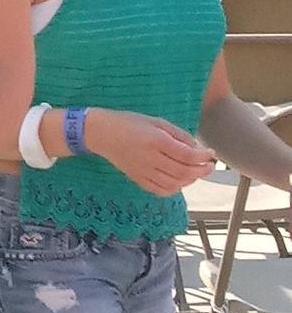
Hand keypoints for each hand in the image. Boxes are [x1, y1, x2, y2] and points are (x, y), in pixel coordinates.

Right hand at [84, 108, 214, 194]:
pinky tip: (180, 181)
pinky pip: (160, 190)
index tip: (211, 153)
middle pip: (183, 172)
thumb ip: (179, 135)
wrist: (102, 134)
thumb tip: (198, 149)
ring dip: (190, 180)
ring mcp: (143, 171)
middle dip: (201, 170)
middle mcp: (150, 158)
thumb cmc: (130, 123)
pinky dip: (174, 188)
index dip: (203, 156)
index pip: (186, 154)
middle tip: (210, 166)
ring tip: (196, 172)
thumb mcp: (157, 121)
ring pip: (174, 184)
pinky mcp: (138, 179)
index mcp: (155, 140)